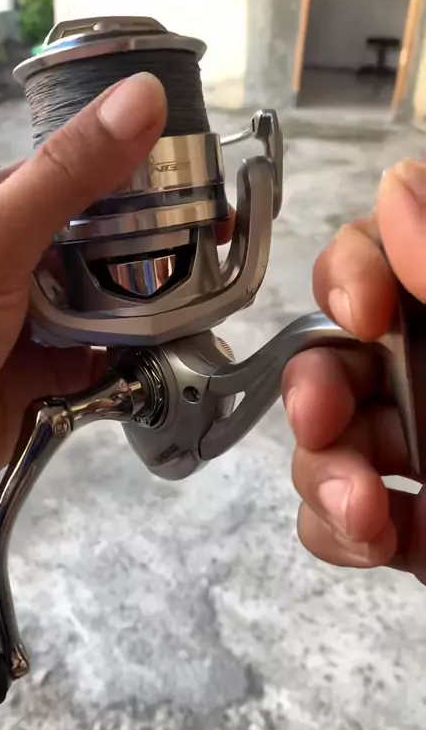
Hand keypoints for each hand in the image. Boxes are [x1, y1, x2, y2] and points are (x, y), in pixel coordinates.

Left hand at [0, 73, 231, 492]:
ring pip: (119, 301)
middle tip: (214, 248)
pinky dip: (142, 358)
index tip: (198, 177)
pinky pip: (114, 358)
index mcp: (6, 208)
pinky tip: (168, 351)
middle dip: (161, 247)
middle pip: (113, 241)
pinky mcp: (58, 371)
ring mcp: (45, 316)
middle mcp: (29, 259)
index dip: (145, 172)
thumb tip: (141, 97)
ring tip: (202, 302)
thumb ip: (67, 172)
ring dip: (156, 306)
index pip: (88, 173)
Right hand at [282, 160, 425, 584]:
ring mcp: (420, 448)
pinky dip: (335, 531)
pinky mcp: (406, 525)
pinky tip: (374, 542)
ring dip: (321, 473)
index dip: (355, 266)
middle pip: (333, 347)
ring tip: (364, 515)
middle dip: (313, 386)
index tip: (365, 312)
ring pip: (321, 438)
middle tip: (321, 418)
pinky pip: (335, 515)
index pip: (390, 245)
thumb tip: (399, 187)